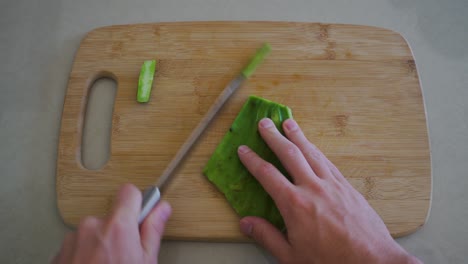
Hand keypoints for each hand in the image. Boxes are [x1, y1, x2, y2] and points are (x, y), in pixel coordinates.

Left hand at [53, 184, 171, 263]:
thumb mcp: (146, 263)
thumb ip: (153, 231)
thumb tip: (162, 209)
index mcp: (117, 226)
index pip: (129, 192)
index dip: (137, 203)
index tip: (141, 216)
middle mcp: (91, 226)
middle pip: (111, 218)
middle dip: (118, 232)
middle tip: (124, 257)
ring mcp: (71, 240)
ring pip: (93, 234)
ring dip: (99, 246)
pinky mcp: (58, 254)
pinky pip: (77, 246)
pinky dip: (84, 257)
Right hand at [237, 118, 421, 263]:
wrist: (372, 262)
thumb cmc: (331, 262)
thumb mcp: (292, 257)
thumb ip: (267, 237)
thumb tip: (246, 223)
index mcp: (295, 205)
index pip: (267, 175)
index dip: (252, 160)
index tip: (243, 149)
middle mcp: (313, 188)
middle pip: (289, 154)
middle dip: (274, 137)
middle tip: (264, 122)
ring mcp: (332, 184)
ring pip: (311, 153)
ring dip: (298, 136)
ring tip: (289, 123)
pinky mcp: (347, 187)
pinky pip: (328, 162)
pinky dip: (316, 150)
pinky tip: (312, 147)